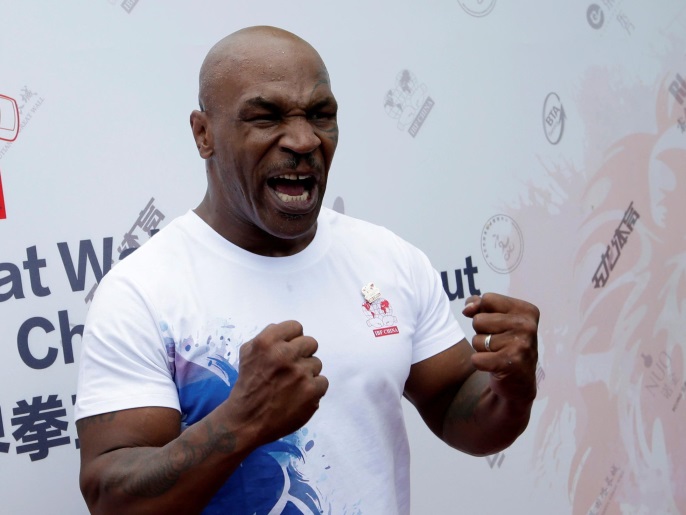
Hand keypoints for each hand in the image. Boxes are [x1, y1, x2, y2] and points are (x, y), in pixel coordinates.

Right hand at [225, 321, 328, 445]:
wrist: (247, 421)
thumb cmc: (247, 386)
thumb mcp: (248, 353)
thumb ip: (268, 338)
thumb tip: (287, 334)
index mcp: (267, 342)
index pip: (296, 327)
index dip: (293, 339)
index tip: (288, 350)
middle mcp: (285, 354)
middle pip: (311, 343)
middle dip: (302, 355)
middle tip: (291, 369)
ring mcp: (301, 373)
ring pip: (317, 363)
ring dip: (307, 373)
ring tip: (292, 386)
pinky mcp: (312, 391)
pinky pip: (322, 382)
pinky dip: (313, 389)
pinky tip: (299, 396)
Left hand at [462, 293, 538, 402]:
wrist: (519, 382)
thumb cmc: (505, 344)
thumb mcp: (497, 319)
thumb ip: (479, 306)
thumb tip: (467, 309)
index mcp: (527, 311)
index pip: (487, 299)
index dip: (483, 312)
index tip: (496, 325)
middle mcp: (527, 326)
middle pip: (478, 320)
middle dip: (481, 332)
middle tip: (497, 343)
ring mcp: (521, 345)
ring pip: (476, 340)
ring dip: (481, 349)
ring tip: (497, 354)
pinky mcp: (510, 364)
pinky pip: (476, 359)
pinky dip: (479, 363)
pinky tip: (493, 366)